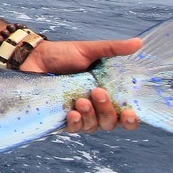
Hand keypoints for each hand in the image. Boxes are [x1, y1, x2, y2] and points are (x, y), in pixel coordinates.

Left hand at [22, 38, 142, 132]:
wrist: (34, 57)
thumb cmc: (63, 54)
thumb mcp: (89, 50)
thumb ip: (113, 49)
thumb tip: (139, 43)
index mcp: (108, 94)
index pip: (125, 115)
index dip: (130, 120)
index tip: (129, 112)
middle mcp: (96, 108)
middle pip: (110, 123)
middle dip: (107, 111)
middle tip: (97, 92)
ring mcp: (79, 114)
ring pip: (93, 126)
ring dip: (90, 115)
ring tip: (80, 100)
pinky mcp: (61, 118)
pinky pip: (73, 129)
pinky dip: (75, 123)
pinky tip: (72, 113)